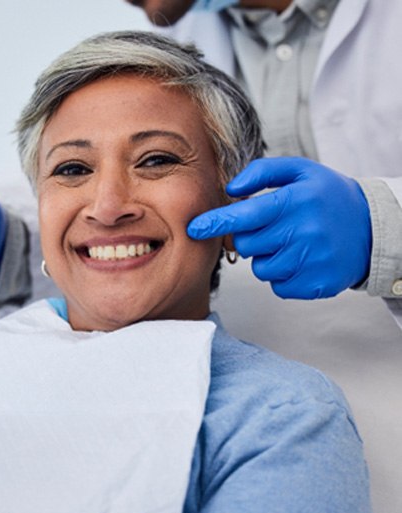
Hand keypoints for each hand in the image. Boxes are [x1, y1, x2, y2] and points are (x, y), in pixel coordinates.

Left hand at [187, 157, 371, 298]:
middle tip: (274, 227)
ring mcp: (311, 261)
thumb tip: (231, 189)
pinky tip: (301, 259)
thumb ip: (262, 172)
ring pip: (261, 268)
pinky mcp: (315, 284)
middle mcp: (303, 232)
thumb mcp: (300, 171)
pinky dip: (282, 275)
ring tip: (292, 242)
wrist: (372, 229)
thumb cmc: (327, 197)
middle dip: (251, 237)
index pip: (244, 215)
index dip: (215, 222)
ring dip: (268, 257)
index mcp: (295, 201)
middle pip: (247, 245)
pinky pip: (277, 286)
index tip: (194, 228)